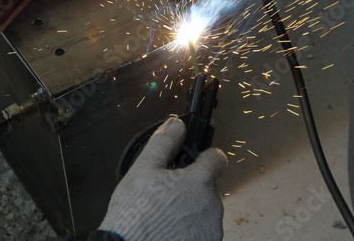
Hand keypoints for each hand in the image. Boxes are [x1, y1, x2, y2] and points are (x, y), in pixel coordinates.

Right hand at [99, 116, 227, 240]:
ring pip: (204, 210)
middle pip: (207, 186)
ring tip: (163, 215)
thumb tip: (177, 123)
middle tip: (164, 194)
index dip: (203, 157)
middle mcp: (214, 205)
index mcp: (201, 181)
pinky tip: (168, 230)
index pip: (217, 158)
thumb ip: (164, 142)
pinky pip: (201, 230)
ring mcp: (213, 229)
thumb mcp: (144, 168)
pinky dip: (189, 229)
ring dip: (190, 208)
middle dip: (190, 186)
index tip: (188, 163)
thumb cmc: (135, 208)